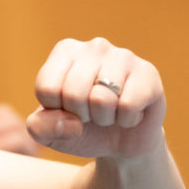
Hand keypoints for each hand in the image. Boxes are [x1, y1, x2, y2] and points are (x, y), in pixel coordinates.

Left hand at [26, 37, 165, 158]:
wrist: (120, 142)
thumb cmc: (79, 128)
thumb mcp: (49, 132)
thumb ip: (40, 128)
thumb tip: (69, 123)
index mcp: (64, 51)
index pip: (46, 88)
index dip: (56, 110)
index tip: (67, 108)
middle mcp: (94, 46)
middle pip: (73, 94)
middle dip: (81, 116)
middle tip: (91, 113)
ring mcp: (123, 56)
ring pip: (101, 100)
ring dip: (104, 118)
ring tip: (110, 111)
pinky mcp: (148, 73)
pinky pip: (128, 106)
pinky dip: (126, 120)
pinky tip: (130, 111)